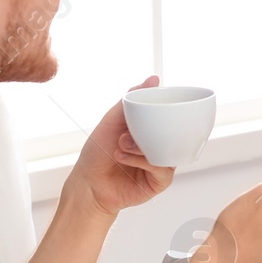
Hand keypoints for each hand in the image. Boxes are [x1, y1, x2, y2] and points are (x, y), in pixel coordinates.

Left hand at [66, 78, 175, 217]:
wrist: (88, 183)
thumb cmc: (98, 153)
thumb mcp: (112, 120)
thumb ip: (130, 100)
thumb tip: (154, 79)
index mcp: (152, 131)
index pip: (170, 117)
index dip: (169, 109)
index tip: (165, 100)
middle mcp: (159, 147)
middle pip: (173, 133)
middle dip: (153, 128)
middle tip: (128, 131)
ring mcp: (161, 164)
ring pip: (169, 151)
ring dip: (144, 146)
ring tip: (122, 144)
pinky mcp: (160, 182)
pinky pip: (163, 169)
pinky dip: (143, 161)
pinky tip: (124, 158)